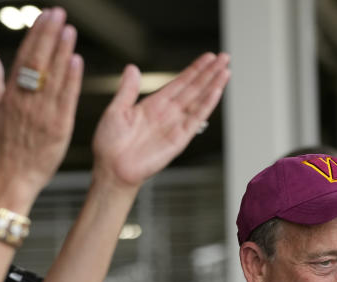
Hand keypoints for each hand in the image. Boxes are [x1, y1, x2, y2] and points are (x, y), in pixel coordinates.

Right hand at [0, 7, 82, 206]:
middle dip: (49, 35)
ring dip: (61, 51)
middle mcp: (26, 100)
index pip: (25, 57)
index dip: (35, 34)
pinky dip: (71, 79)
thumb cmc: (5, 144)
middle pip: (38, 61)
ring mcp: (43, 113)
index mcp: (11, 94)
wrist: (16, 175)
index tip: (45, 16)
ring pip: (53, 77)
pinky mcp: (59, 127)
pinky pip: (66, 99)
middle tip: (59, 13)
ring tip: (69, 29)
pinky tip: (76, 61)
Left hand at [91, 52, 230, 189]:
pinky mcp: (180, 138)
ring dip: (213, 85)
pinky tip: (216, 91)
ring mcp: (175, 125)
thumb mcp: (116, 110)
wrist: (112, 168)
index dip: (194, 69)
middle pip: (194, 88)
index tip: (208, 57)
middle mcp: (168, 113)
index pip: (180, 82)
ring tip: (226, 70)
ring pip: (199, 100)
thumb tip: (132, 68)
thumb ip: (128, 90)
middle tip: (224, 57)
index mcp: (154, 104)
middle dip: (209, 72)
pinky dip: (207, 104)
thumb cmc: (110, 144)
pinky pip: (196, 118)